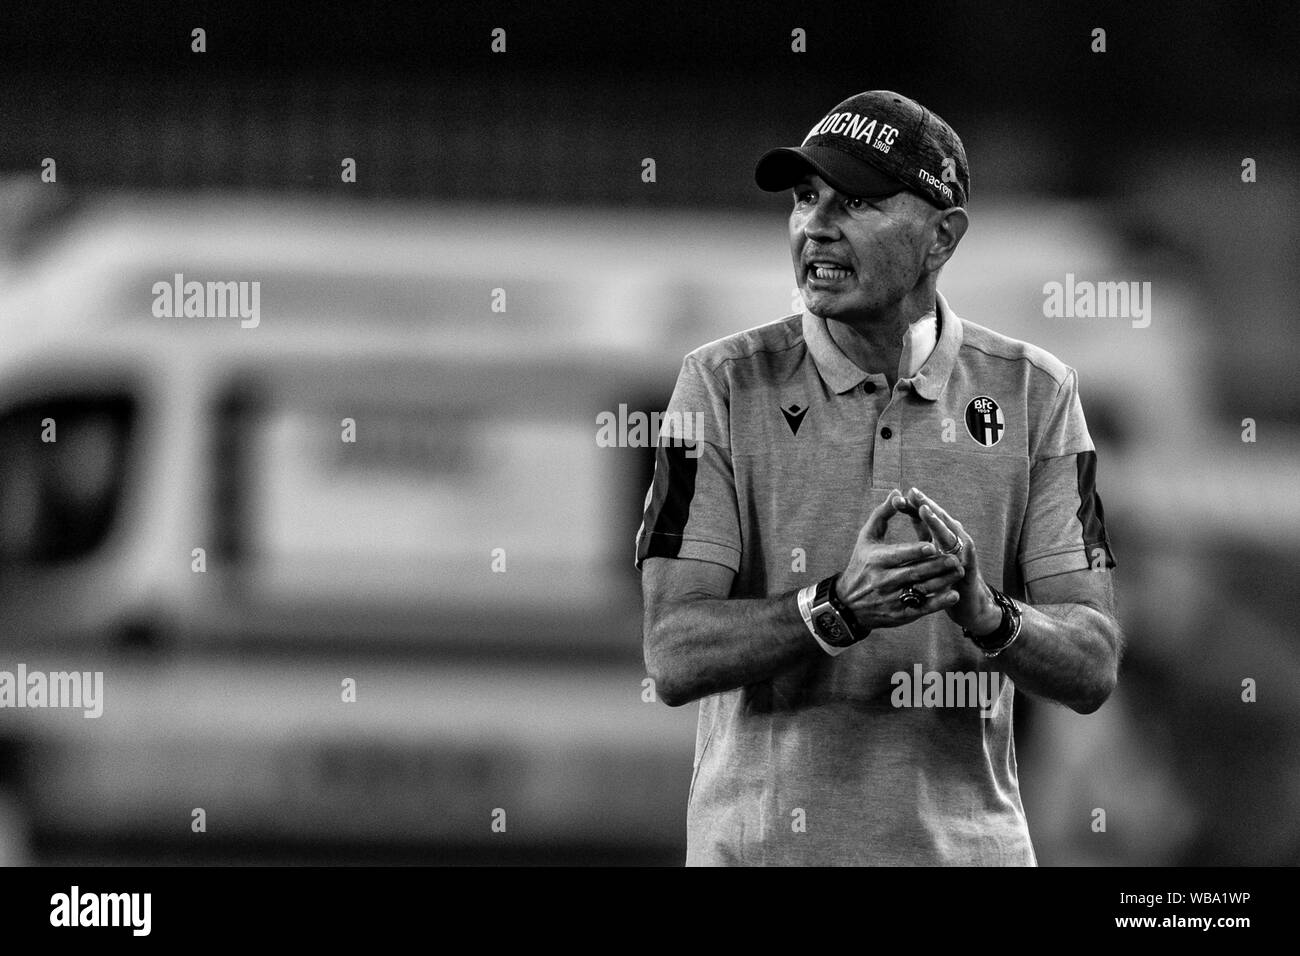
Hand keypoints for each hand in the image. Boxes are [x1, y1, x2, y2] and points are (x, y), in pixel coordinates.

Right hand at [836, 489, 965, 629]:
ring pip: (921, 590)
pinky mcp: (899, 614)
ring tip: (959, 571)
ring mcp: (891, 598)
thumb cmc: (861, 563)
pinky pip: (921, 608)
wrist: (848, 604)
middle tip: (955, 558)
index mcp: (875, 560)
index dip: (915, 551)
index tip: (932, 545)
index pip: (898, 555)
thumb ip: (883, 514)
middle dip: (936, 566)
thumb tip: (898, 493)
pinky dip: (938, 603)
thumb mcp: (866, 537)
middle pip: (913, 573)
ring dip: (942, 582)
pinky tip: (953, 595)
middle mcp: (883, 581)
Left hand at [894, 487, 1000, 634]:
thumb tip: (911, 511)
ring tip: (924, 509)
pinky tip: (945, 537)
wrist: (967, 603)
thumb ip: (923, 532)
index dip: (913, 506)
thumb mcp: (932, 553)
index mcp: (942, 534)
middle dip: (924, 505)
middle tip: (912, 493)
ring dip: (937, 520)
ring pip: (949, 532)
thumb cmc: (946, 576)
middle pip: (938, 518)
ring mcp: (963, 551)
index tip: (897, 496)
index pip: (925, 516)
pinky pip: (961, 553)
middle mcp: (954, 538)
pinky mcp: (969, 565)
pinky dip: (954, 544)